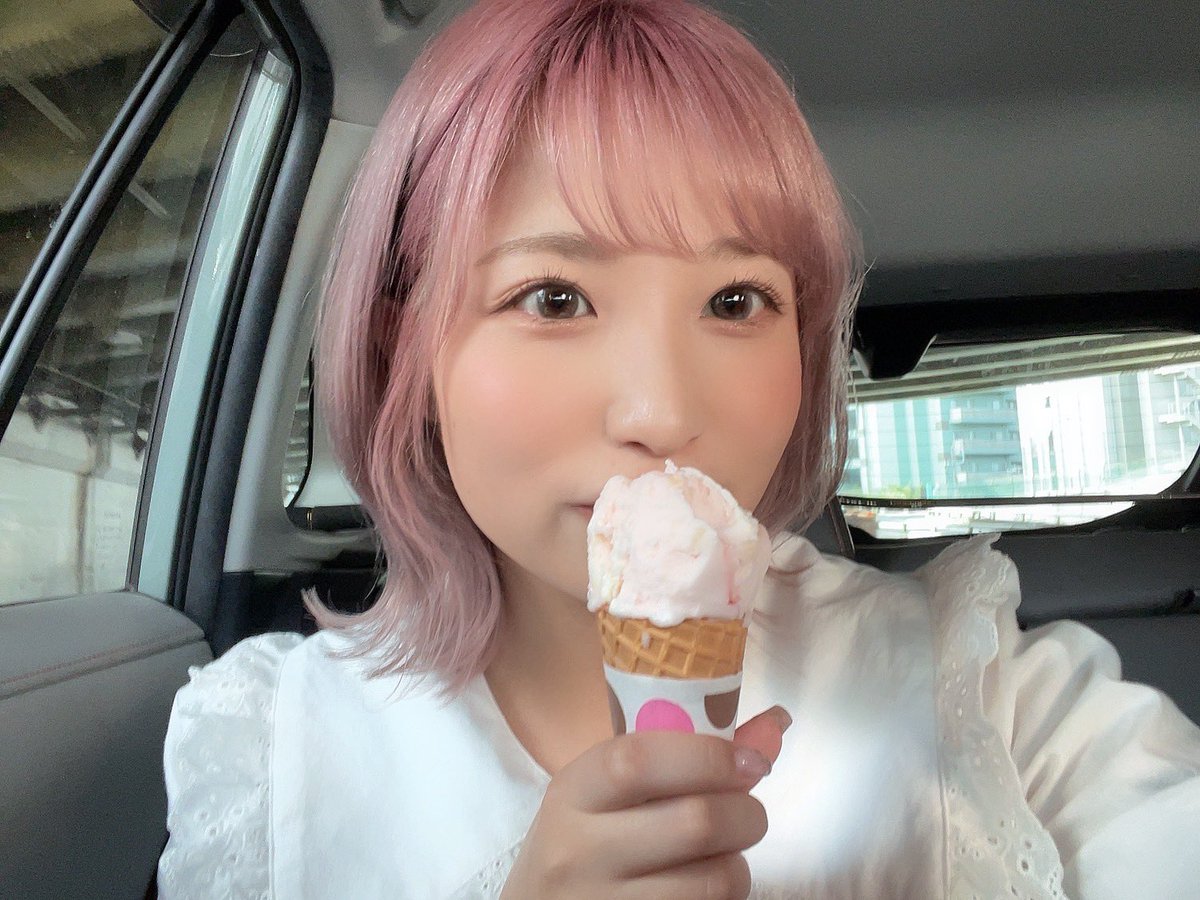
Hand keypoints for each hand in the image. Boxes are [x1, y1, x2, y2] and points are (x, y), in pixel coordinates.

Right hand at [501, 705, 791, 899]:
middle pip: (695, 822)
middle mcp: (580, 850)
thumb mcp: (608, 791)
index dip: (709, 756)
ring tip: (724, 853)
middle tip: (748, 813)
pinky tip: (706, 884)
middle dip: (746, 813)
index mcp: (573, 791)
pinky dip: (726, 896)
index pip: (641, 760)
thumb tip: (773, 727)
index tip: (750, 762)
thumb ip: (683, 755)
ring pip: (714, 879)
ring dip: (739, 862)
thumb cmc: (584, 838)